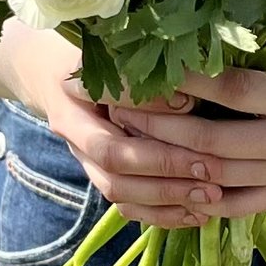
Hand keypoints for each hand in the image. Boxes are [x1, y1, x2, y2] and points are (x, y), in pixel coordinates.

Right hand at [0, 27, 226, 228]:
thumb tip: (186, 102)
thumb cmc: (94, 52)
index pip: (109, 117)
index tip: (198, 125)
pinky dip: (161, 214)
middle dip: (166, 170)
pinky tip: (196, 214)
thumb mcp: (115, 51)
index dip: (152, 125)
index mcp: (72, 98)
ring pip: (118, 191)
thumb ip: (144, 76)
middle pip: (114, 163)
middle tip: (211, 171)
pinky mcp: (101, 176)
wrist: (53, 73)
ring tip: (210, 196)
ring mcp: (84, 160)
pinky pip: (126, 206)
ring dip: (166, 197)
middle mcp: (74, 134)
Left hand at [106, 59, 265, 219]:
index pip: (233, 89)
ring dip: (167, 161)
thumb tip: (224, 32)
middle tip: (112, 105)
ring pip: (216, 175)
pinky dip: (198, 201)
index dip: (184, 77)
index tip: (143, 59)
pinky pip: (238, 204)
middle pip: (210, 139)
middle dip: (157, 124)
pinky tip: (163, 190)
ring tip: (126, 142)